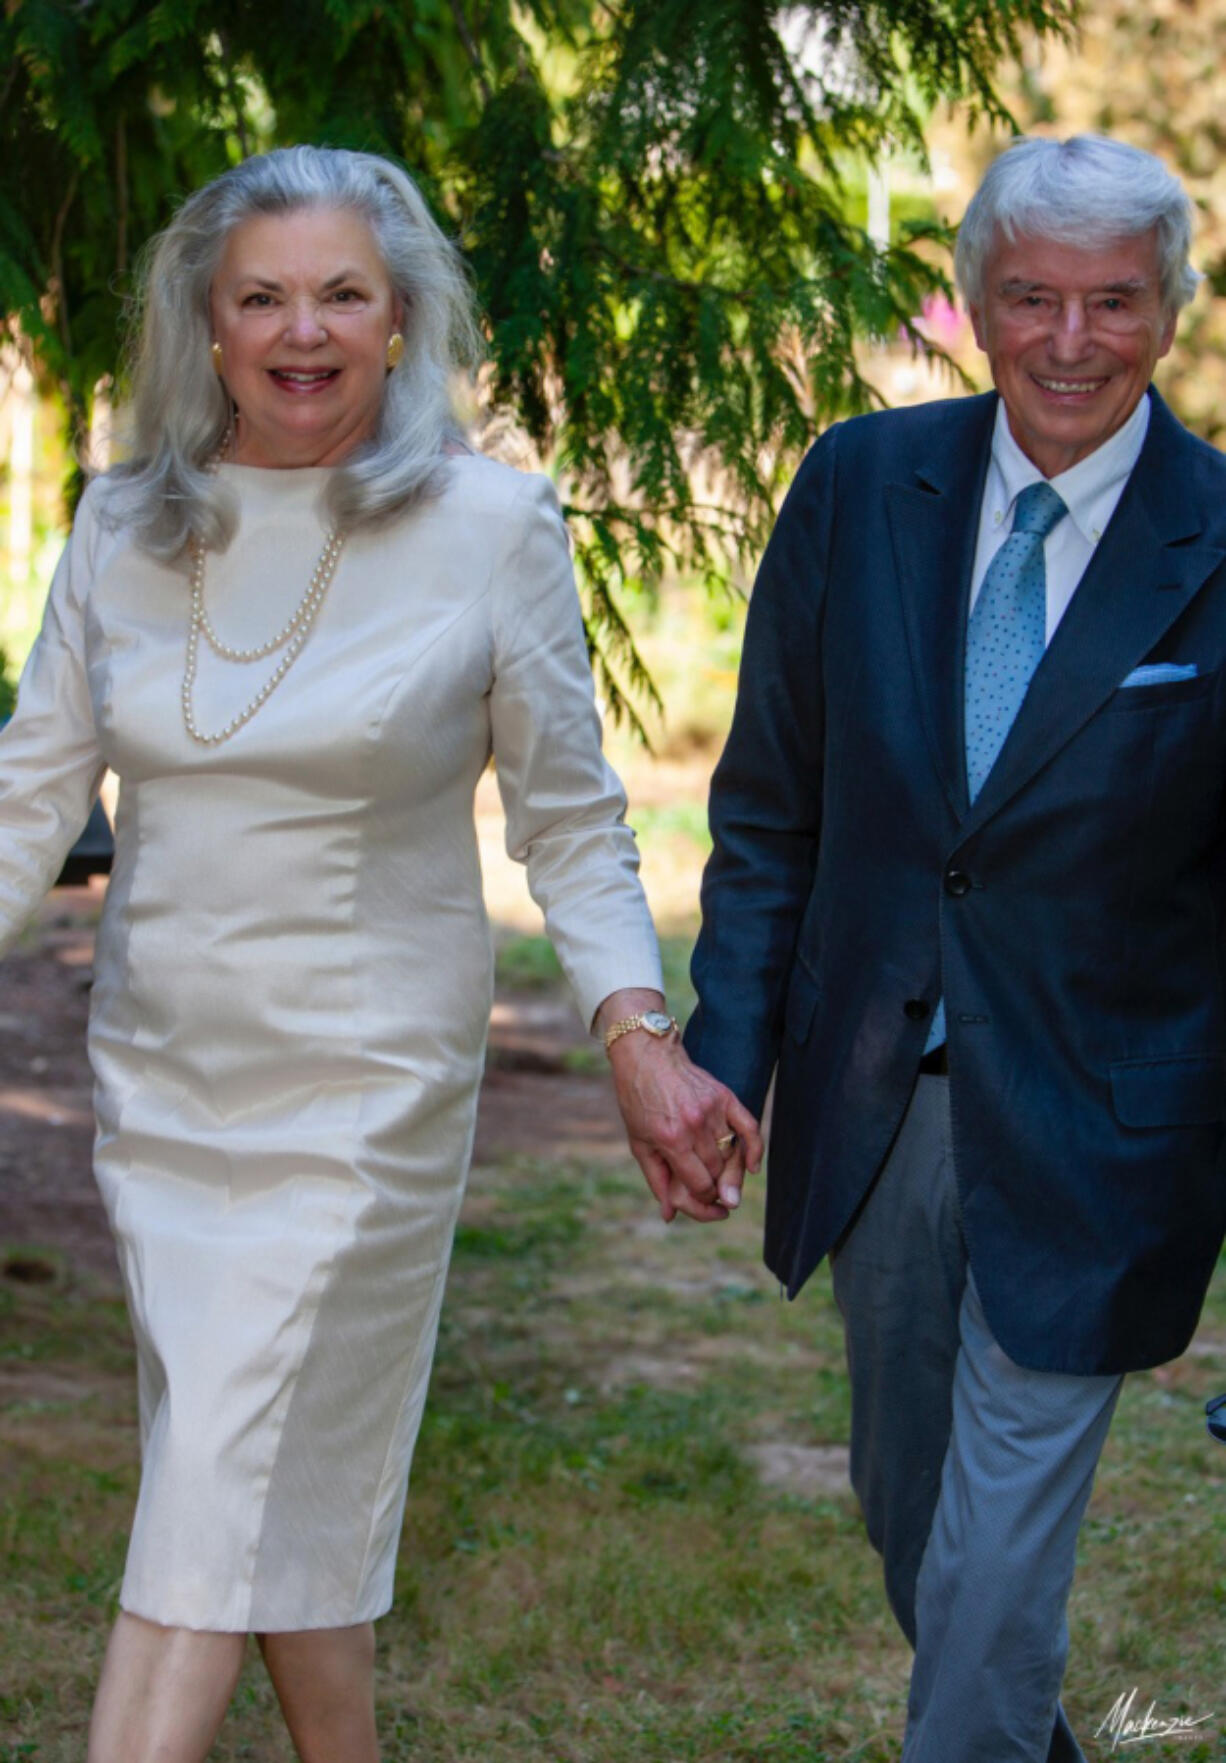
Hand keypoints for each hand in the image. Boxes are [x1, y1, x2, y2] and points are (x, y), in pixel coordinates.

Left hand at [606, 1028, 763, 1223]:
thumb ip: (657, 1180)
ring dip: (730, 1171)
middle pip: (719, 1172)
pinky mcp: (725, 1096)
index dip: (703, 1198)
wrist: (646, 1056)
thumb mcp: (639, 1143)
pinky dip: (755, 1150)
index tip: (700, 1198)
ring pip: (733, 1154)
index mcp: (671, 1139)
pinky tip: (752, 1167)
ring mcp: (712, 1109)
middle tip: (714, 1194)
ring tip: (725, 1180)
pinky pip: (750, 1128)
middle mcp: (694, 1125)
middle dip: (716, 1187)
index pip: (701, 1183)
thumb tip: (670, 1216)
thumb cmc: (638, 1102)